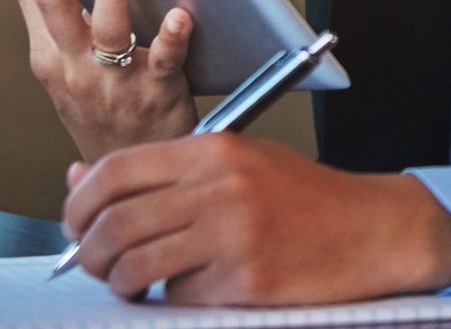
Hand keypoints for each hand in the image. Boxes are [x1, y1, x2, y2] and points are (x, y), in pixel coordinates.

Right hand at [0, 0, 197, 159]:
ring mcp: (113, 79)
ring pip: (107, 28)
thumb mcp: (67, 62)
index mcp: (48, 49)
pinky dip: (173, 36)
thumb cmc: (101, 105)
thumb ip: (66, 12)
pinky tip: (183, 13)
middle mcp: (73, 63)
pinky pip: (165, 60)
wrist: (125, 173)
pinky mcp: (156, 92)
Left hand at [61, 136, 450, 302]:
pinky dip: (174, 299)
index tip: (76, 224)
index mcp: (216, 151)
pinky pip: (178, 296)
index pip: (115, 171)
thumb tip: (80, 178)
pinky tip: (195, 287)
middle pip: (114, 223)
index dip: (78, 203)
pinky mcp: (247, 279)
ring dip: (121, 283)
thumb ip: (165, 171)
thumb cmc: (307, 199)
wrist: (375, 230)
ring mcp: (234, 234)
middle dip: (88, 253)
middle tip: (95, 264)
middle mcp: (221, 187)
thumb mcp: (240, 163)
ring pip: (134, 266)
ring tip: (133, 284)